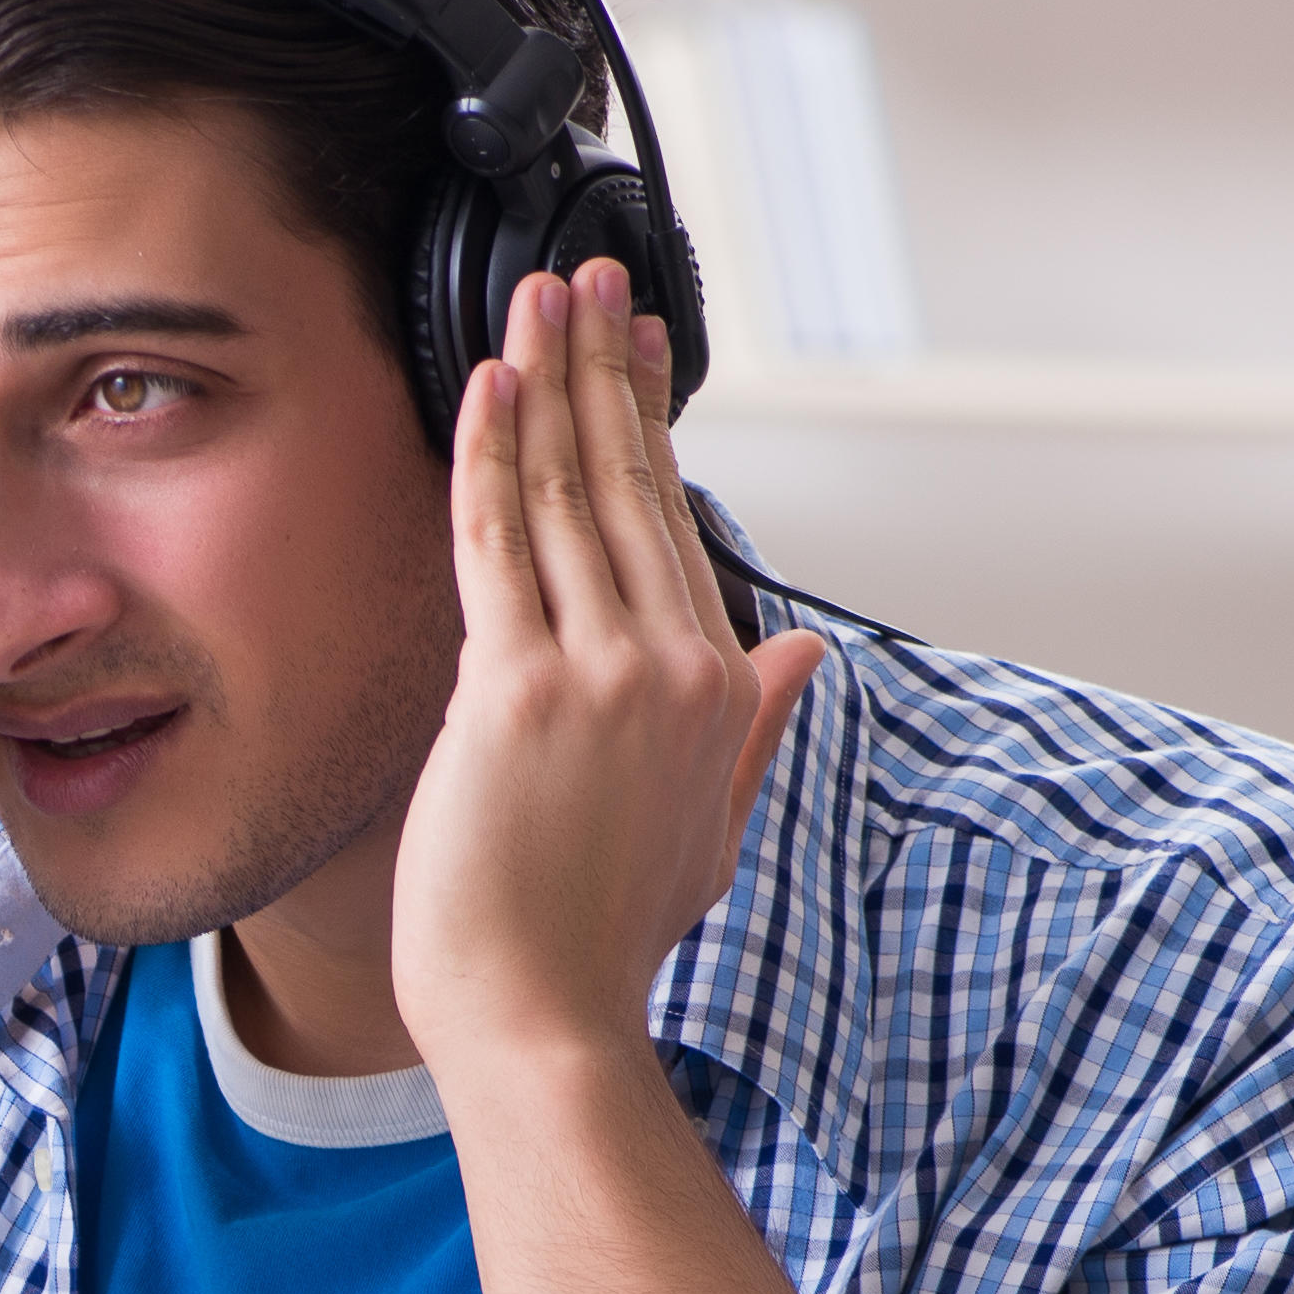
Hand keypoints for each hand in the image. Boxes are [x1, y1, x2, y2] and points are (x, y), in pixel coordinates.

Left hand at [391, 259, 822, 1079]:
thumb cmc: (603, 939)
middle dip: (605, 369)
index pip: (671, 525)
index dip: (648, 424)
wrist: (543, 1017)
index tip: (636, 347)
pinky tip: (485, 390)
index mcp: (711, 689)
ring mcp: (597, 676)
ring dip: (548, 383)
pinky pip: (496, 548)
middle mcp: (667, 667)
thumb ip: (754, 728)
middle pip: (629, 485)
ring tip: (535, 298)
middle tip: (587, 276)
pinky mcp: (517, 693)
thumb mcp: (709, 825)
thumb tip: (808, 656)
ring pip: (566, 496)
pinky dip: (488, 460)